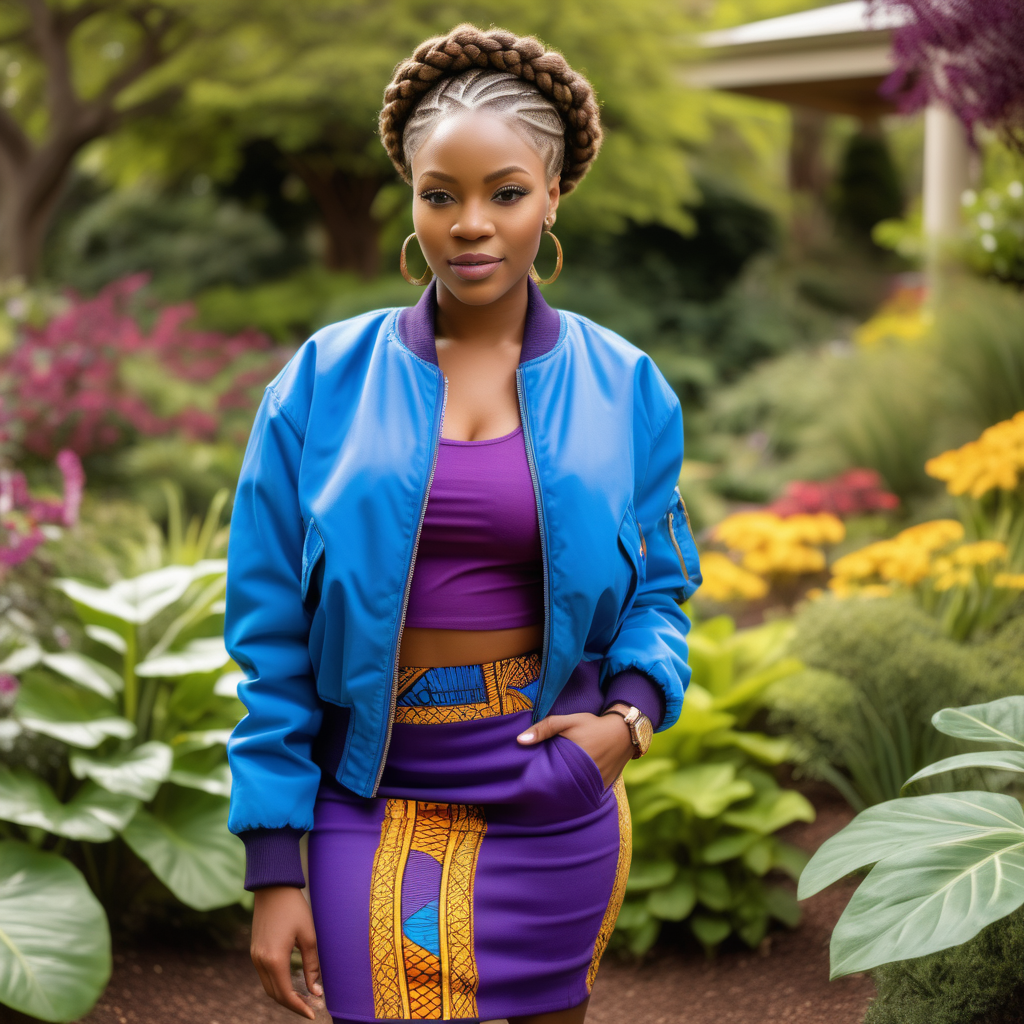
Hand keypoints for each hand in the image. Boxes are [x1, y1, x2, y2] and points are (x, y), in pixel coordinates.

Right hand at [251, 885, 322, 1018]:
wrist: (273, 887)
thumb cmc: (294, 908)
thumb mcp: (308, 935)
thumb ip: (312, 965)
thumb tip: (317, 990)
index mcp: (274, 959)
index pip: (285, 994)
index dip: (299, 1007)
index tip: (313, 1014)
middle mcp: (261, 961)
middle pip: (275, 994)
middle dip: (292, 1005)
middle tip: (310, 1008)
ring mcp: (255, 956)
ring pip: (268, 987)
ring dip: (283, 996)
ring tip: (302, 998)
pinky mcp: (255, 951)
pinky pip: (264, 976)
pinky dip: (277, 984)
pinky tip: (290, 983)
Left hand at [516, 708, 634, 787]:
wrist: (624, 732)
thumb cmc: (593, 725)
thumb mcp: (568, 721)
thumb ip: (545, 728)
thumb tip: (520, 740)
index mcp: (573, 761)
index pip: (550, 779)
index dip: (539, 781)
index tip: (529, 781)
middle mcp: (585, 777)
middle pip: (560, 789)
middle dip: (550, 789)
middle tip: (537, 789)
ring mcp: (596, 785)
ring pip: (574, 794)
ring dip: (564, 792)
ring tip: (551, 792)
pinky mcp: (603, 788)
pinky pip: (587, 794)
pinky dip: (578, 792)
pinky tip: (569, 789)